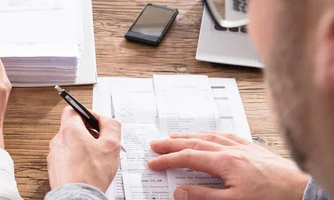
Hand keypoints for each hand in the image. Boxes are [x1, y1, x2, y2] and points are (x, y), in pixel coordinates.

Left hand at [47, 106, 121, 191]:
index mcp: (69, 131)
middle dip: (88, 133)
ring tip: (96, 158)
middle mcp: (58, 141)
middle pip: (73, 128)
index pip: (73, 110)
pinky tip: (88, 169)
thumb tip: (108, 121)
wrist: (77, 197)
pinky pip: (67, 158)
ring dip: (83, 147)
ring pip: (70, 144)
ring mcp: (54, 155)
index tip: (98, 122)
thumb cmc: (90, 174)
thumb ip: (112, 127)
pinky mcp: (55, 168)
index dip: (87, 113)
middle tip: (101, 142)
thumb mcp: (111, 146)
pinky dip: (77, 159)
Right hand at [147, 133, 309, 199]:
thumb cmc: (271, 197)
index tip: (154, 162)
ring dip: (189, 136)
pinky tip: (209, 135)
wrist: (300, 190)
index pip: (188, 158)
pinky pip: (227, 135)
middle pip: (195, 143)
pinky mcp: (253, 148)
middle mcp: (232, 150)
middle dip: (172, 144)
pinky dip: (212, 134)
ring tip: (175, 136)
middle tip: (156, 145)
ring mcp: (243, 147)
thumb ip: (204, 196)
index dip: (168, 160)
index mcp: (225, 162)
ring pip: (209, 136)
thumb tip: (180, 192)